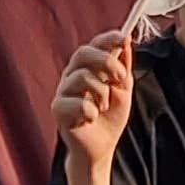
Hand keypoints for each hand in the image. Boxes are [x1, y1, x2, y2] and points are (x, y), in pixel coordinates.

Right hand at [54, 27, 132, 178]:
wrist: (101, 147)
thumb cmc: (110, 118)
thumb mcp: (123, 90)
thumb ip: (123, 68)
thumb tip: (126, 41)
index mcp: (88, 67)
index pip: (95, 44)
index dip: (108, 38)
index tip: (124, 37)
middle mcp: (72, 75)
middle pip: (83, 53)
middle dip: (106, 62)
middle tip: (120, 78)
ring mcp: (63, 91)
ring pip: (82, 77)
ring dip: (101, 93)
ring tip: (104, 107)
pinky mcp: (58, 109)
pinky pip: (78, 102)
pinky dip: (91, 111)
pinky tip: (91, 119)